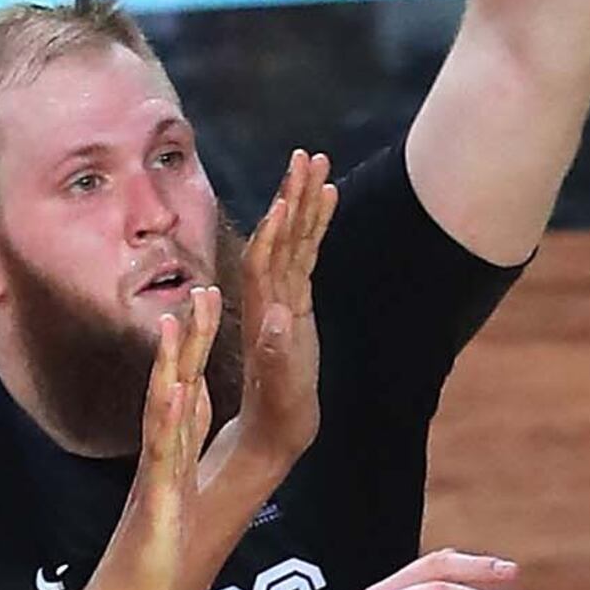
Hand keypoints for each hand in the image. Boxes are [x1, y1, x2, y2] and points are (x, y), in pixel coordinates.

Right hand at [104, 283, 221, 589]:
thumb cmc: (156, 543)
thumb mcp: (175, 480)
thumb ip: (182, 438)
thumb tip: (192, 398)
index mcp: (172, 447)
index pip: (187, 385)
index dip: (197, 343)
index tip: (207, 297)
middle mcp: (162, 452)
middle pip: (175, 385)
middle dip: (189, 339)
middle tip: (202, 290)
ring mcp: (157, 473)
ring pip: (163, 411)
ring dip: (168, 368)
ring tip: (176, 326)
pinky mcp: (156, 501)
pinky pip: (162, 457)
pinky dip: (168, 424)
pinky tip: (178, 394)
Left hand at [224, 149, 337, 469]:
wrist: (270, 433)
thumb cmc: (278, 416)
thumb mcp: (281, 390)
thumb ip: (278, 354)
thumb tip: (276, 317)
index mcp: (263, 312)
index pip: (265, 258)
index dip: (278, 226)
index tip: (291, 192)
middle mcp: (269, 298)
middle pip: (279, 236)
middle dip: (293, 195)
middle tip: (307, 156)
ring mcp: (283, 298)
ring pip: (293, 238)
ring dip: (304, 200)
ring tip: (318, 161)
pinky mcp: (297, 304)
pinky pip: (306, 254)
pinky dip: (315, 224)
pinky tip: (326, 200)